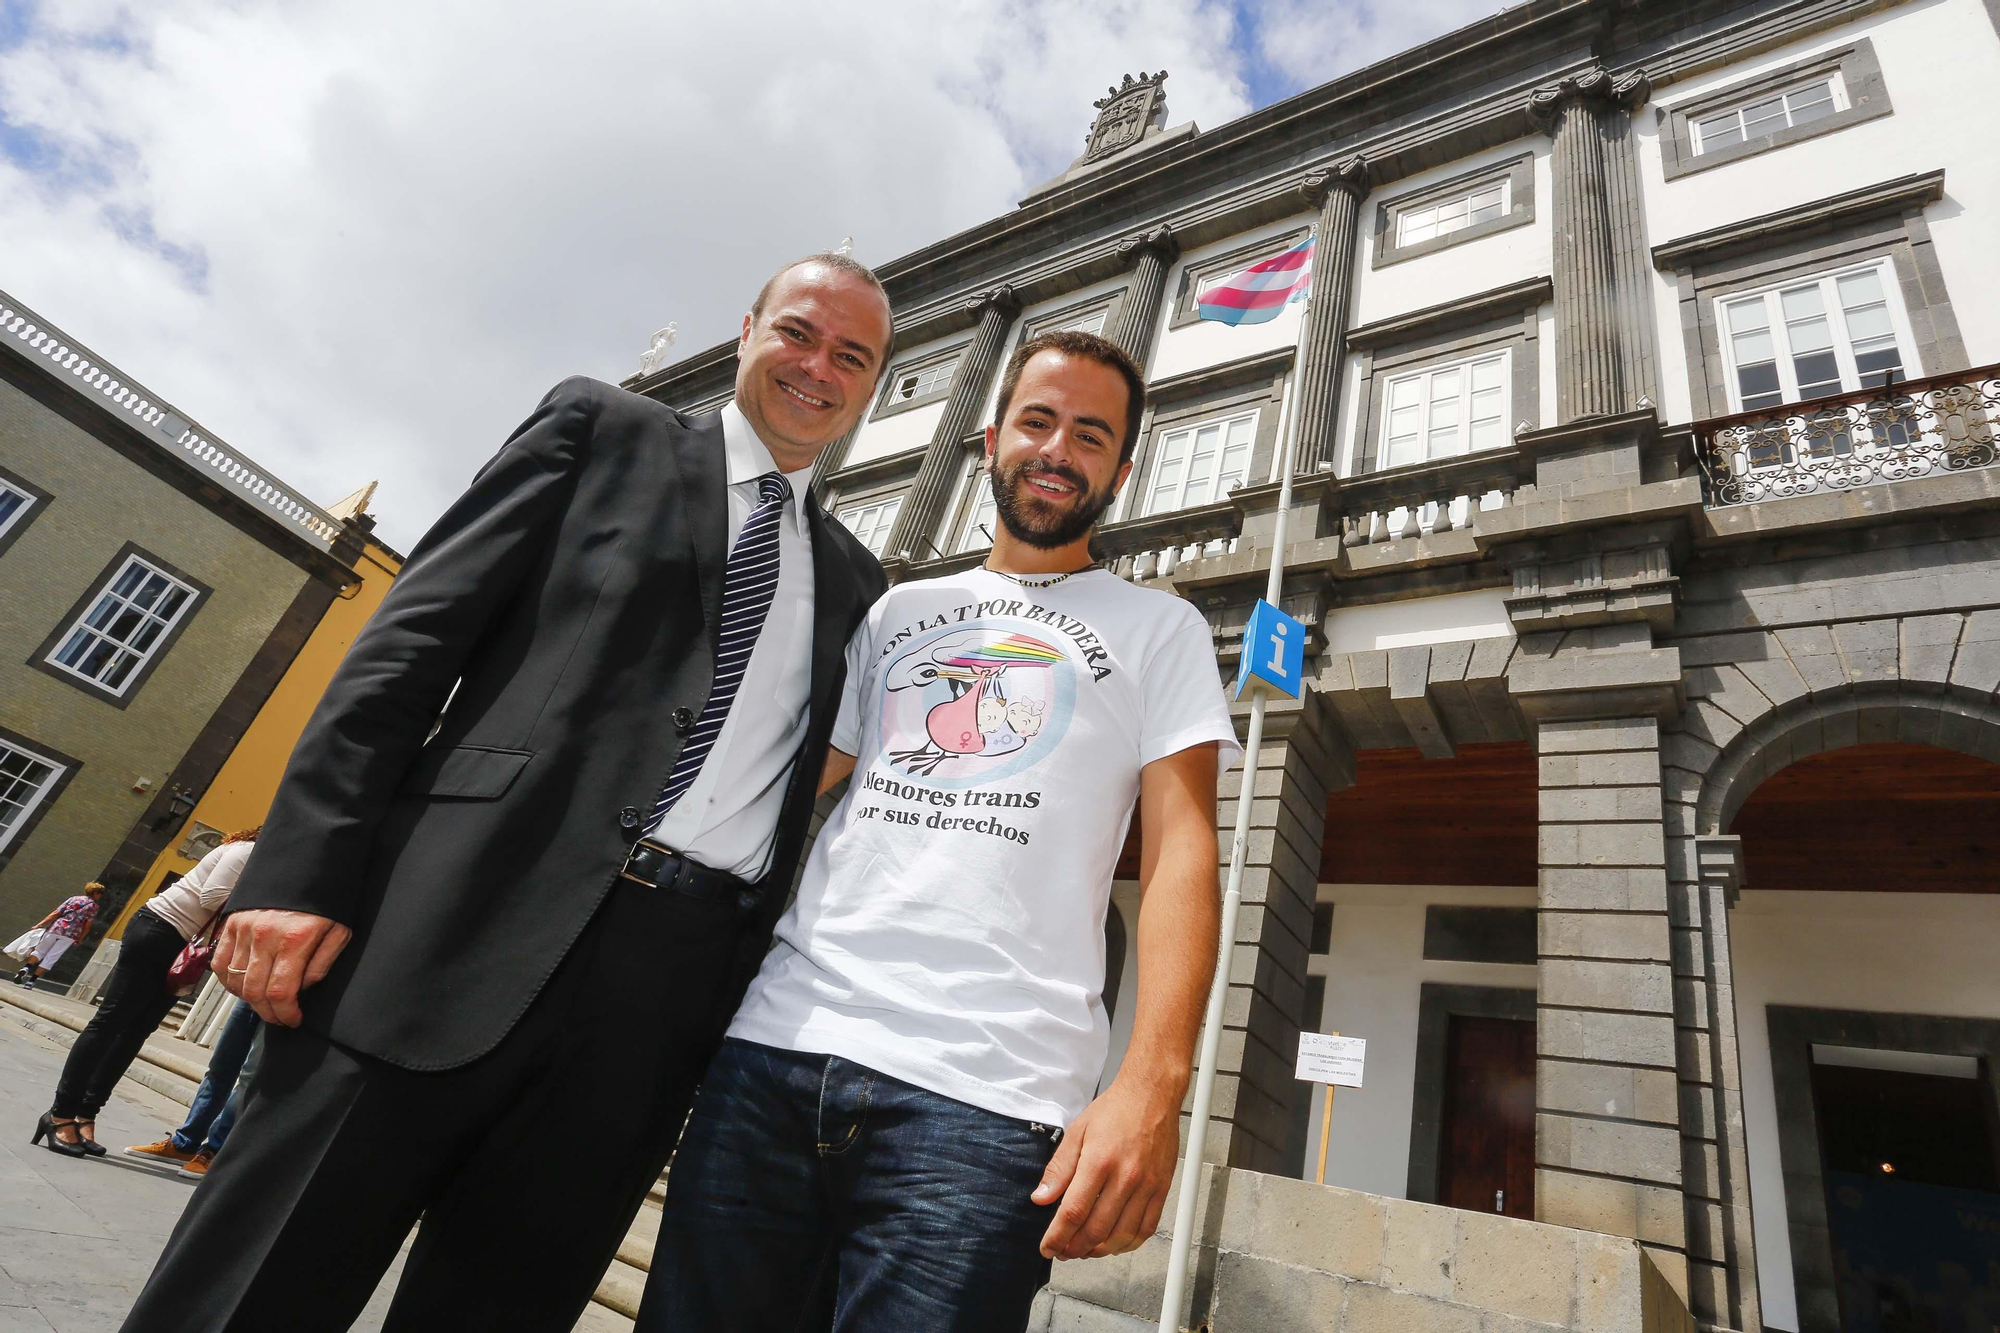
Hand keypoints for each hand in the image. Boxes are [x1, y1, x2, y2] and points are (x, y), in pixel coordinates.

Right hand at [210, 910, 350, 1027]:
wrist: (305, 861)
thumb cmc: (325, 896)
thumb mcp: (339, 930)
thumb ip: (322, 963)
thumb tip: (303, 987)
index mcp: (294, 939)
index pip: (280, 993)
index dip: (286, 1014)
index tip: (293, 1019)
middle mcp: (263, 935)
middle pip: (254, 992)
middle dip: (268, 1013)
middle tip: (280, 1017)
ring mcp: (243, 929)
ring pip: (235, 981)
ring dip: (249, 999)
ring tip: (265, 1002)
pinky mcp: (230, 923)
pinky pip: (220, 963)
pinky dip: (229, 980)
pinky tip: (244, 984)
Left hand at [1031, 1076, 1182, 1260]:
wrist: (1152, 1094)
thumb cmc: (1115, 1110)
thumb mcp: (1077, 1132)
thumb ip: (1059, 1168)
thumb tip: (1041, 1198)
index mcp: (1099, 1161)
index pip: (1074, 1212)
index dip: (1057, 1236)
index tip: (1048, 1247)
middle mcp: (1125, 1177)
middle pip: (1096, 1229)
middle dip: (1075, 1248)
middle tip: (1063, 1251)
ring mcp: (1146, 1185)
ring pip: (1122, 1235)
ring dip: (1100, 1250)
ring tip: (1085, 1249)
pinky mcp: (1161, 1188)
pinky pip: (1146, 1228)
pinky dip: (1129, 1242)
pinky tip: (1115, 1242)